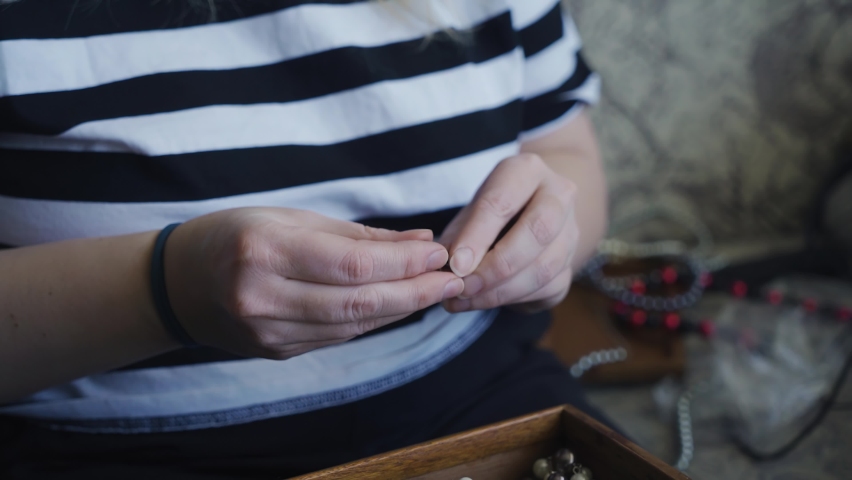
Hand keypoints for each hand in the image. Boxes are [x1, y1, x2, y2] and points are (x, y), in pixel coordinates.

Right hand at [162, 208, 463, 358]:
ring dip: (401, 309)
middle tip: (454, 279)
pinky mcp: (276, 352)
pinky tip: (398, 305)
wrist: (176, 284)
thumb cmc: (233, 235)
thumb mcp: (286, 217)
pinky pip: (337, 337)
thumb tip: (418, 240)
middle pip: (359, 302)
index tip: (439, 251)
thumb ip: (354, 234)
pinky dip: (373, 320)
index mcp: (263, 252)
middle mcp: (263, 297)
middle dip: (415, 292)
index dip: (404, 262)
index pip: (352, 265)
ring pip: (353, 325)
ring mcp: (268, 332)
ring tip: (435, 291)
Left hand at [440, 153, 577, 313]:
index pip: (503, 202)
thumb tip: (448, 270)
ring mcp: (571, 231)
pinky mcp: (571, 265)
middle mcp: (559, 195)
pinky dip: (513, 299)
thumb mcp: (469, 212)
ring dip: (502, 290)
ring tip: (467, 299)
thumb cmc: (491, 211)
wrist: (530, 212)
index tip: (455, 265)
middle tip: (464, 287)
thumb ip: (458, 237)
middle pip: (538, 232)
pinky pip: (548, 288)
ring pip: (545, 267)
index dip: (477, 237)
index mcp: (527, 171)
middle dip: (496, 266)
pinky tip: (485, 300)